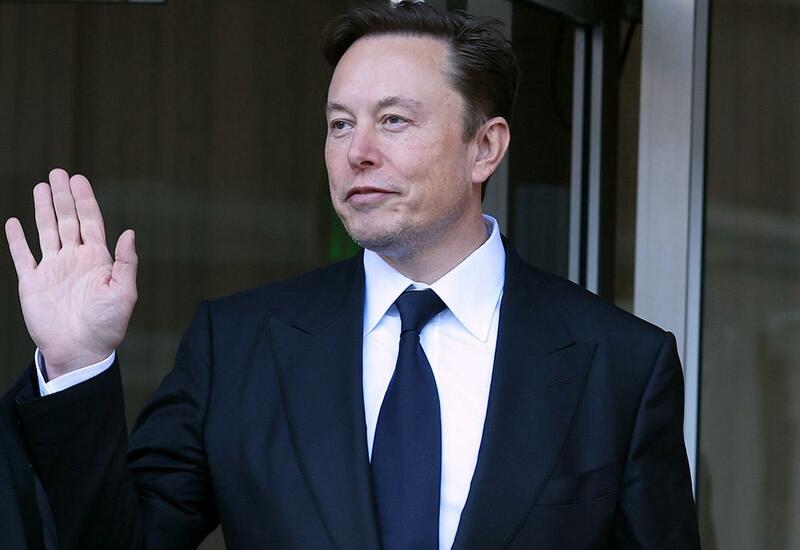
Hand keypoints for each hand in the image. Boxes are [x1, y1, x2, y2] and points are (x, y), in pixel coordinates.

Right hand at [5, 168, 137, 378]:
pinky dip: (17, 239)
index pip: (90, 222)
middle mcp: (74, 259)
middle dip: (63, 196)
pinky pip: (23, 256)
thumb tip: (129, 232)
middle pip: (67, 220)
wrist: (81, 351)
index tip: (79, 179)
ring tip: (40, 187)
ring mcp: (53, 269)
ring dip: (43, 209)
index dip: (85, 200)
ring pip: (46, 231)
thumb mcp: (124, 293)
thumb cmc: (107, 325)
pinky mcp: (33, 283)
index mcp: (98, 260)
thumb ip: (126, 262)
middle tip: (58, 172)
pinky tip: (14, 221)